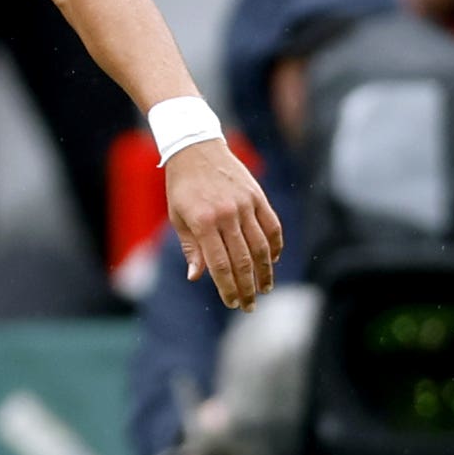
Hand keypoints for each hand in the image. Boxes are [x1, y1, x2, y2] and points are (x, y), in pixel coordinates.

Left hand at [164, 139, 282, 309]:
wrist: (196, 149)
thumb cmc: (181, 187)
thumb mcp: (178, 217)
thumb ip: (191, 248)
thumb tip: (196, 276)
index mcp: (203, 222)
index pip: (220, 264)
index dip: (228, 287)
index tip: (233, 303)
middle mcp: (227, 215)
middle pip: (243, 260)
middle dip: (248, 287)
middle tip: (250, 305)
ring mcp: (245, 205)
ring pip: (262, 246)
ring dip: (266, 272)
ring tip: (265, 288)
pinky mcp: (258, 196)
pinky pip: (272, 227)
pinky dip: (276, 246)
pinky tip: (274, 261)